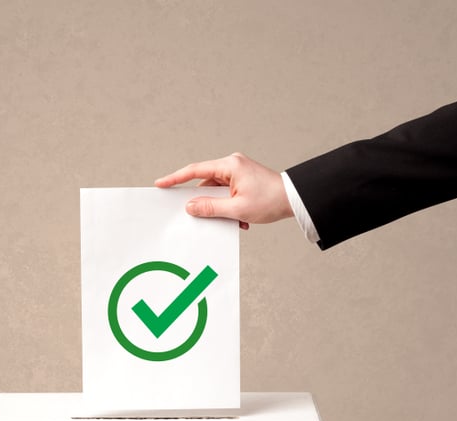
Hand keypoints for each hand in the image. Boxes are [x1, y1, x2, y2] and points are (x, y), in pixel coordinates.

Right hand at [154, 153, 292, 229]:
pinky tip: (240, 220)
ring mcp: (239, 172)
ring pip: (217, 192)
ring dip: (220, 208)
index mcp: (229, 166)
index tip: (161, 184)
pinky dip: (229, 208)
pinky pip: (227, 194)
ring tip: (232, 220)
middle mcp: (232, 165)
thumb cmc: (271, 201)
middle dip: (203, 202)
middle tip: (194, 214)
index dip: (176, 179)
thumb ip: (211, 208)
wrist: (295, 200)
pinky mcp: (244, 181)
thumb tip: (190, 207)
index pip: (195, 171)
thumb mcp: (237, 209)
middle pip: (205, 183)